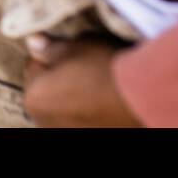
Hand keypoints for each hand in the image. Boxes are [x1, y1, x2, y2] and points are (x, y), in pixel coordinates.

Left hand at [22, 34, 141, 126]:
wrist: (144, 96)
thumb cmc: (104, 67)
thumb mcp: (75, 46)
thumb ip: (50, 48)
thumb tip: (34, 43)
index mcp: (34, 98)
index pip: (35, 67)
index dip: (53, 54)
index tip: (70, 50)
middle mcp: (45, 122)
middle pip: (49, 91)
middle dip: (61, 78)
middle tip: (85, 66)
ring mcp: (69, 133)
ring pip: (66, 107)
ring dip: (75, 96)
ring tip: (98, 83)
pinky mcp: (95, 134)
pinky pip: (84, 119)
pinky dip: (90, 110)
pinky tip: (106, 99)